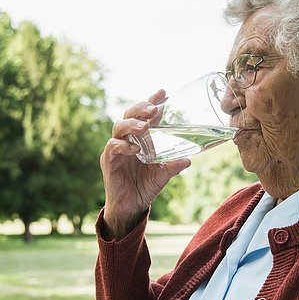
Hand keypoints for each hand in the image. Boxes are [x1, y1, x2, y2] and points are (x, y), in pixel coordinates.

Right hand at [101, 89, 190, 239]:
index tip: (163, 93)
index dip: (152, 103)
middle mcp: (127, 139)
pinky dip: (122, 146)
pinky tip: (133, 149)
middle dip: (140, 109)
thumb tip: (189, 160)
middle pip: (129, 115)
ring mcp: (116, 149)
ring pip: (119, 127)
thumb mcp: (162, 175)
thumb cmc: (145, 186)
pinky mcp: (109, 161)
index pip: (145, 115)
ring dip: (131, 125)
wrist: (131, 206)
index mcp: (141, 138)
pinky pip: (112, 148)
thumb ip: (173, 166)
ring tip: (143, 127)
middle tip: (153, 109)